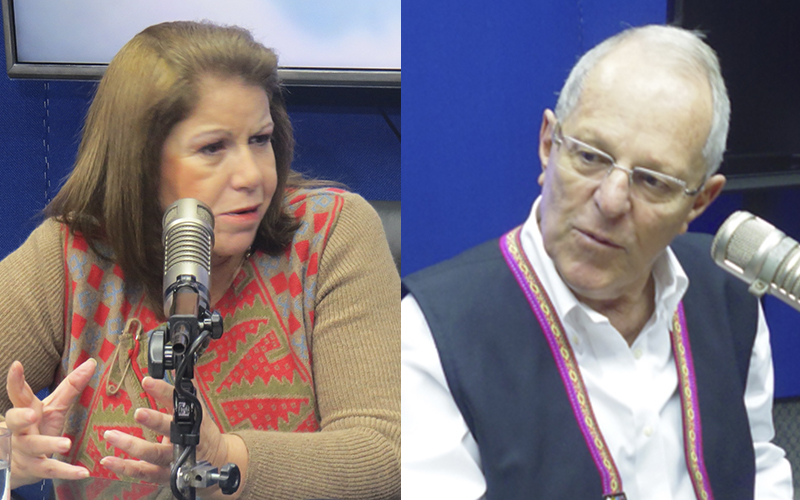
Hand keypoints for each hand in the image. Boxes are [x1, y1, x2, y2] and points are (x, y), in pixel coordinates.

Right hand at [4, 358, 95, 488]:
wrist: (23, 461)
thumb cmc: (40, 426)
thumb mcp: (54, 406)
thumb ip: (71, 386)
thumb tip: (92, 362)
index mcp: (27, 410)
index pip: (20, 394)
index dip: (16, 380)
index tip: (16, 365)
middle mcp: (22, 430)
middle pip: (16, 422)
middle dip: (21, 417)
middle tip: (32, 414)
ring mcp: (26, 450)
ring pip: (35, 447)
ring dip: (49, 445)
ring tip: (66, 444)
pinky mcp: (36, 467)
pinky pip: (51, 469)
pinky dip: (66, 472)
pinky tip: (83, 472)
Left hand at [100, 377, 235, 486]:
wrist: (216, 460)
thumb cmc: (202, 431)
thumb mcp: (199, 410)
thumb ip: (186, 392)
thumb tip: (179, 369)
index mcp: (193, 420)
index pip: (178, 402)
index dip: (164, 391)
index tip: (148, 381)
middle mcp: (184, 440)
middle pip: (169, 431)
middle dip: (154, 421)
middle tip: (138, 412)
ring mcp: (174, 460)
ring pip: (153, 454)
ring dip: (131, 445)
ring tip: (111, 435)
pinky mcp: (163, 474)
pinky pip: (143, 472)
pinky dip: (124, 467)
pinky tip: (108, 460)